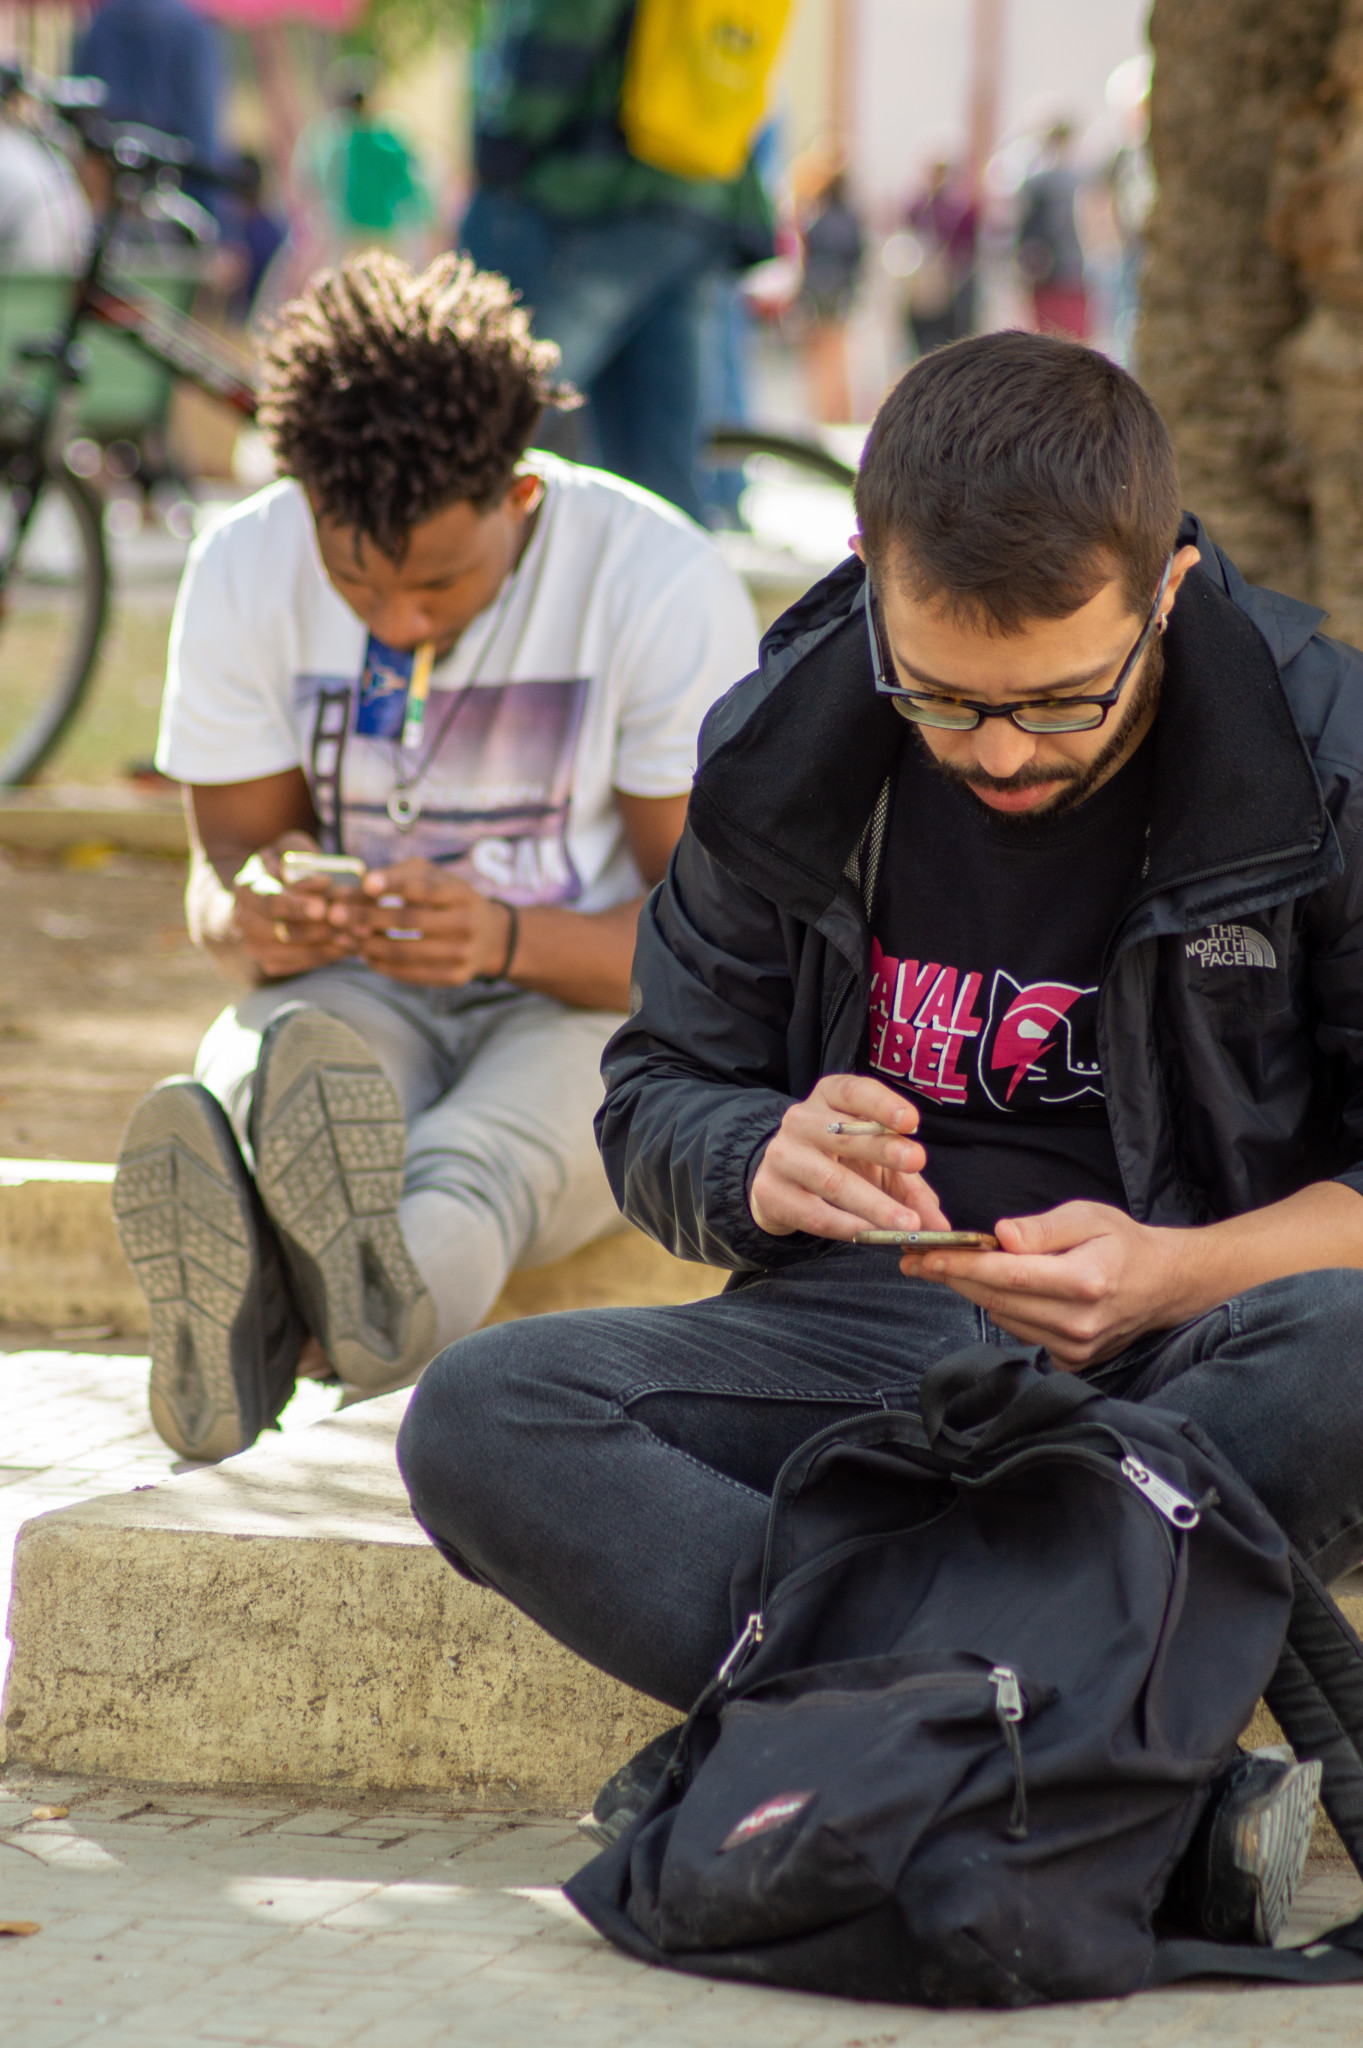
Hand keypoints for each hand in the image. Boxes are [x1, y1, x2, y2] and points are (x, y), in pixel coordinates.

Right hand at [233, 833, 359, 979]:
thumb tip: (322, 884)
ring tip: (356, 935)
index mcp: (247, 887)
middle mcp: (244, 918)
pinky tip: (348, 945)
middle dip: (317, 930)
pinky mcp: (269, 961)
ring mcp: (254, 943)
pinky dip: (325, 956)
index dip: (296, 906)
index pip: (270, 901)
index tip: (322, 907)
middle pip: (280, 932)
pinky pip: (298, 965)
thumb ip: (306, 857)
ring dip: (326, 946)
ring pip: (291, 953)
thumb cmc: (289, 862)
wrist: (275, 889)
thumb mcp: (294, 846)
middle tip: (349, 925)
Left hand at [351, 859, 513, 986]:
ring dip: (366, 945)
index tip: (366, 883)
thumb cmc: (448, 899)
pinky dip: (380, 964)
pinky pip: (408, 973)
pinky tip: (363, 954)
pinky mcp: (454, 977)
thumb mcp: (434, 877)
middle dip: (366, 917)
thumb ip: (400, 876)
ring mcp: (462, 954)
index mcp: (460, 894)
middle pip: (408, 921)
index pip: (424, 888)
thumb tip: (360, 887)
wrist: (490, 937)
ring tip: (343, 936)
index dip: (395, 884)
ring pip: (403, 952)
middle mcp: (465, 924)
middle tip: (334, 914)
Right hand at [748, 1074, 950, 1239]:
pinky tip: (871, 1235)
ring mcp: (783, 1156)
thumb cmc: (840, 1162)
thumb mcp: (876, 1163)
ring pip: (832, 1180)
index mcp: (829, 1098)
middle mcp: (802, 1120)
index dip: (882, 1104)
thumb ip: (910, 1188)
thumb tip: (941, 1225)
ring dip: (873, 1204)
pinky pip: (814, 1213)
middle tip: (917, 1161)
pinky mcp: (771, 1192)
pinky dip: (846, 1226)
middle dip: (883, 1148)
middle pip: (844, 1134)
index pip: (853, 1091)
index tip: (911, 1121)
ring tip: (907, 1223)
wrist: (782, 1181)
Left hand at [899, 1201, 1184, 1368]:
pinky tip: (994, 1289)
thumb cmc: (1124, 1243)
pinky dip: (1003, 1310)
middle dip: (953, 1278)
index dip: (962, 1266)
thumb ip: (1042, 1229)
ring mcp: (1076, 1347)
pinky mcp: (1073, 1361)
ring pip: (1005, 1318)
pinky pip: (1021, 1332)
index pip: (1008, 1275)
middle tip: (916, 1259)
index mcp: (1086, 1281)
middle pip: (999, 1300)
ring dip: (972, 1293)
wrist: (1165, 1284)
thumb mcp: (1089, 1217)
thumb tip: (1000, 1235)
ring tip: (946, 1268)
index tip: (925, 1255)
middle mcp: (1080, 1321)